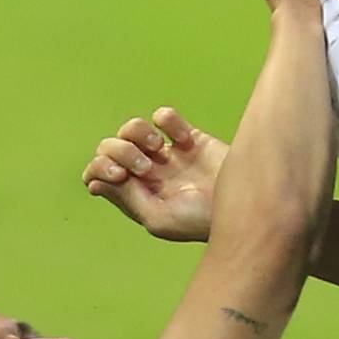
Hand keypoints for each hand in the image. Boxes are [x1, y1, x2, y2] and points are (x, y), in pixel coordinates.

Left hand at [83, 106, 227, 242]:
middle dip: (120, 152)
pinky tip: (183, 140)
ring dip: (138, 134)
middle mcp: (145, 173)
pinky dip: (168, 121)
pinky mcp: (188, 137)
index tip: (119, 176)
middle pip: (110, 146)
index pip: (97, 173)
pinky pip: (164, 116)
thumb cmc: (200, 222)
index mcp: (134, 194)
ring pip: (131, 127)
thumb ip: (128, 198)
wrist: (244, 207)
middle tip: (144, 168)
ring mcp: (166, 154)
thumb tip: (94, 183)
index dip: (99, 168)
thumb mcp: (159, 219)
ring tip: (159, 150)